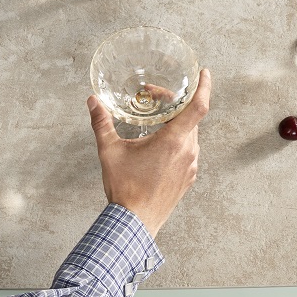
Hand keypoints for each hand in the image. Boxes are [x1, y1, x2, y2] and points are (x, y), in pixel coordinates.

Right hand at [86, 68, 211, 237]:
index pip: (198, 107)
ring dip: (176, 124)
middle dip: (174, 104)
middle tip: (154, 98)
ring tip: (154, 122)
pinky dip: (177, 143)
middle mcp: (188, 151)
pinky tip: (158, 146)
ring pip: (190, 135)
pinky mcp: (188, 178)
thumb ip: (102, 123)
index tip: (204, 73)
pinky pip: (188, 152)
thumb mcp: (109, 152)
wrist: (135, 223)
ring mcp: (191, 166)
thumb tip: (93, 102)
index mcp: (173, 141)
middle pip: (190, 118)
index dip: (204, 87)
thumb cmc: (125, 189)